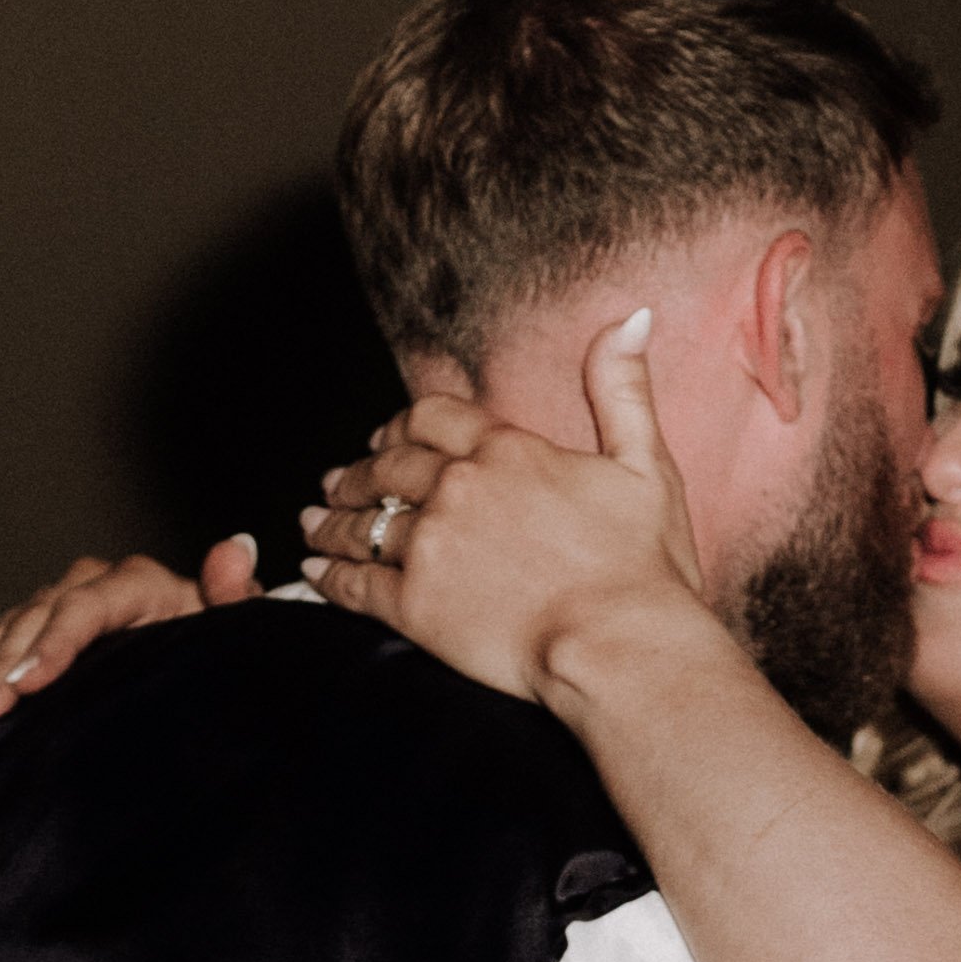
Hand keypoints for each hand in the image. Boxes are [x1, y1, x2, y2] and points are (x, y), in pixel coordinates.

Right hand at [0, 535, 260, 727]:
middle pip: (35, 619)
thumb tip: (235, 550)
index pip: (87, 605)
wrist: (208, 661)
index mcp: (140, 584)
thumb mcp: (241, 630)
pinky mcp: (41, 632)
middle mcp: (93, 586)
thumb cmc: (223, 651)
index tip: (25, 686)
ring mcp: (62, 607)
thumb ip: (237, 596)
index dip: (52, 644)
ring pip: (7, 632)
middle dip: (0, 668)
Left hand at [298, 309, 710, 705]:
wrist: (619, 646)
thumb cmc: (642, 568)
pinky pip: (355, 582)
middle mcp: (458, 488)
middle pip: (388, 468)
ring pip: (364, 523)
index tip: (386, 438)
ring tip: (314, 522)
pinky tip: (314, 571)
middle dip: (358, 473)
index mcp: (506, 451)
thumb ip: (623, 389)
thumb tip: (630, 315)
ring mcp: (430, 546)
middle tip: (338, 481)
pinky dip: (329, 575)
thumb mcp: (646, 464)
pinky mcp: (414, 606)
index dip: (402, 426)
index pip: (432, 418)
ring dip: (332, 520)